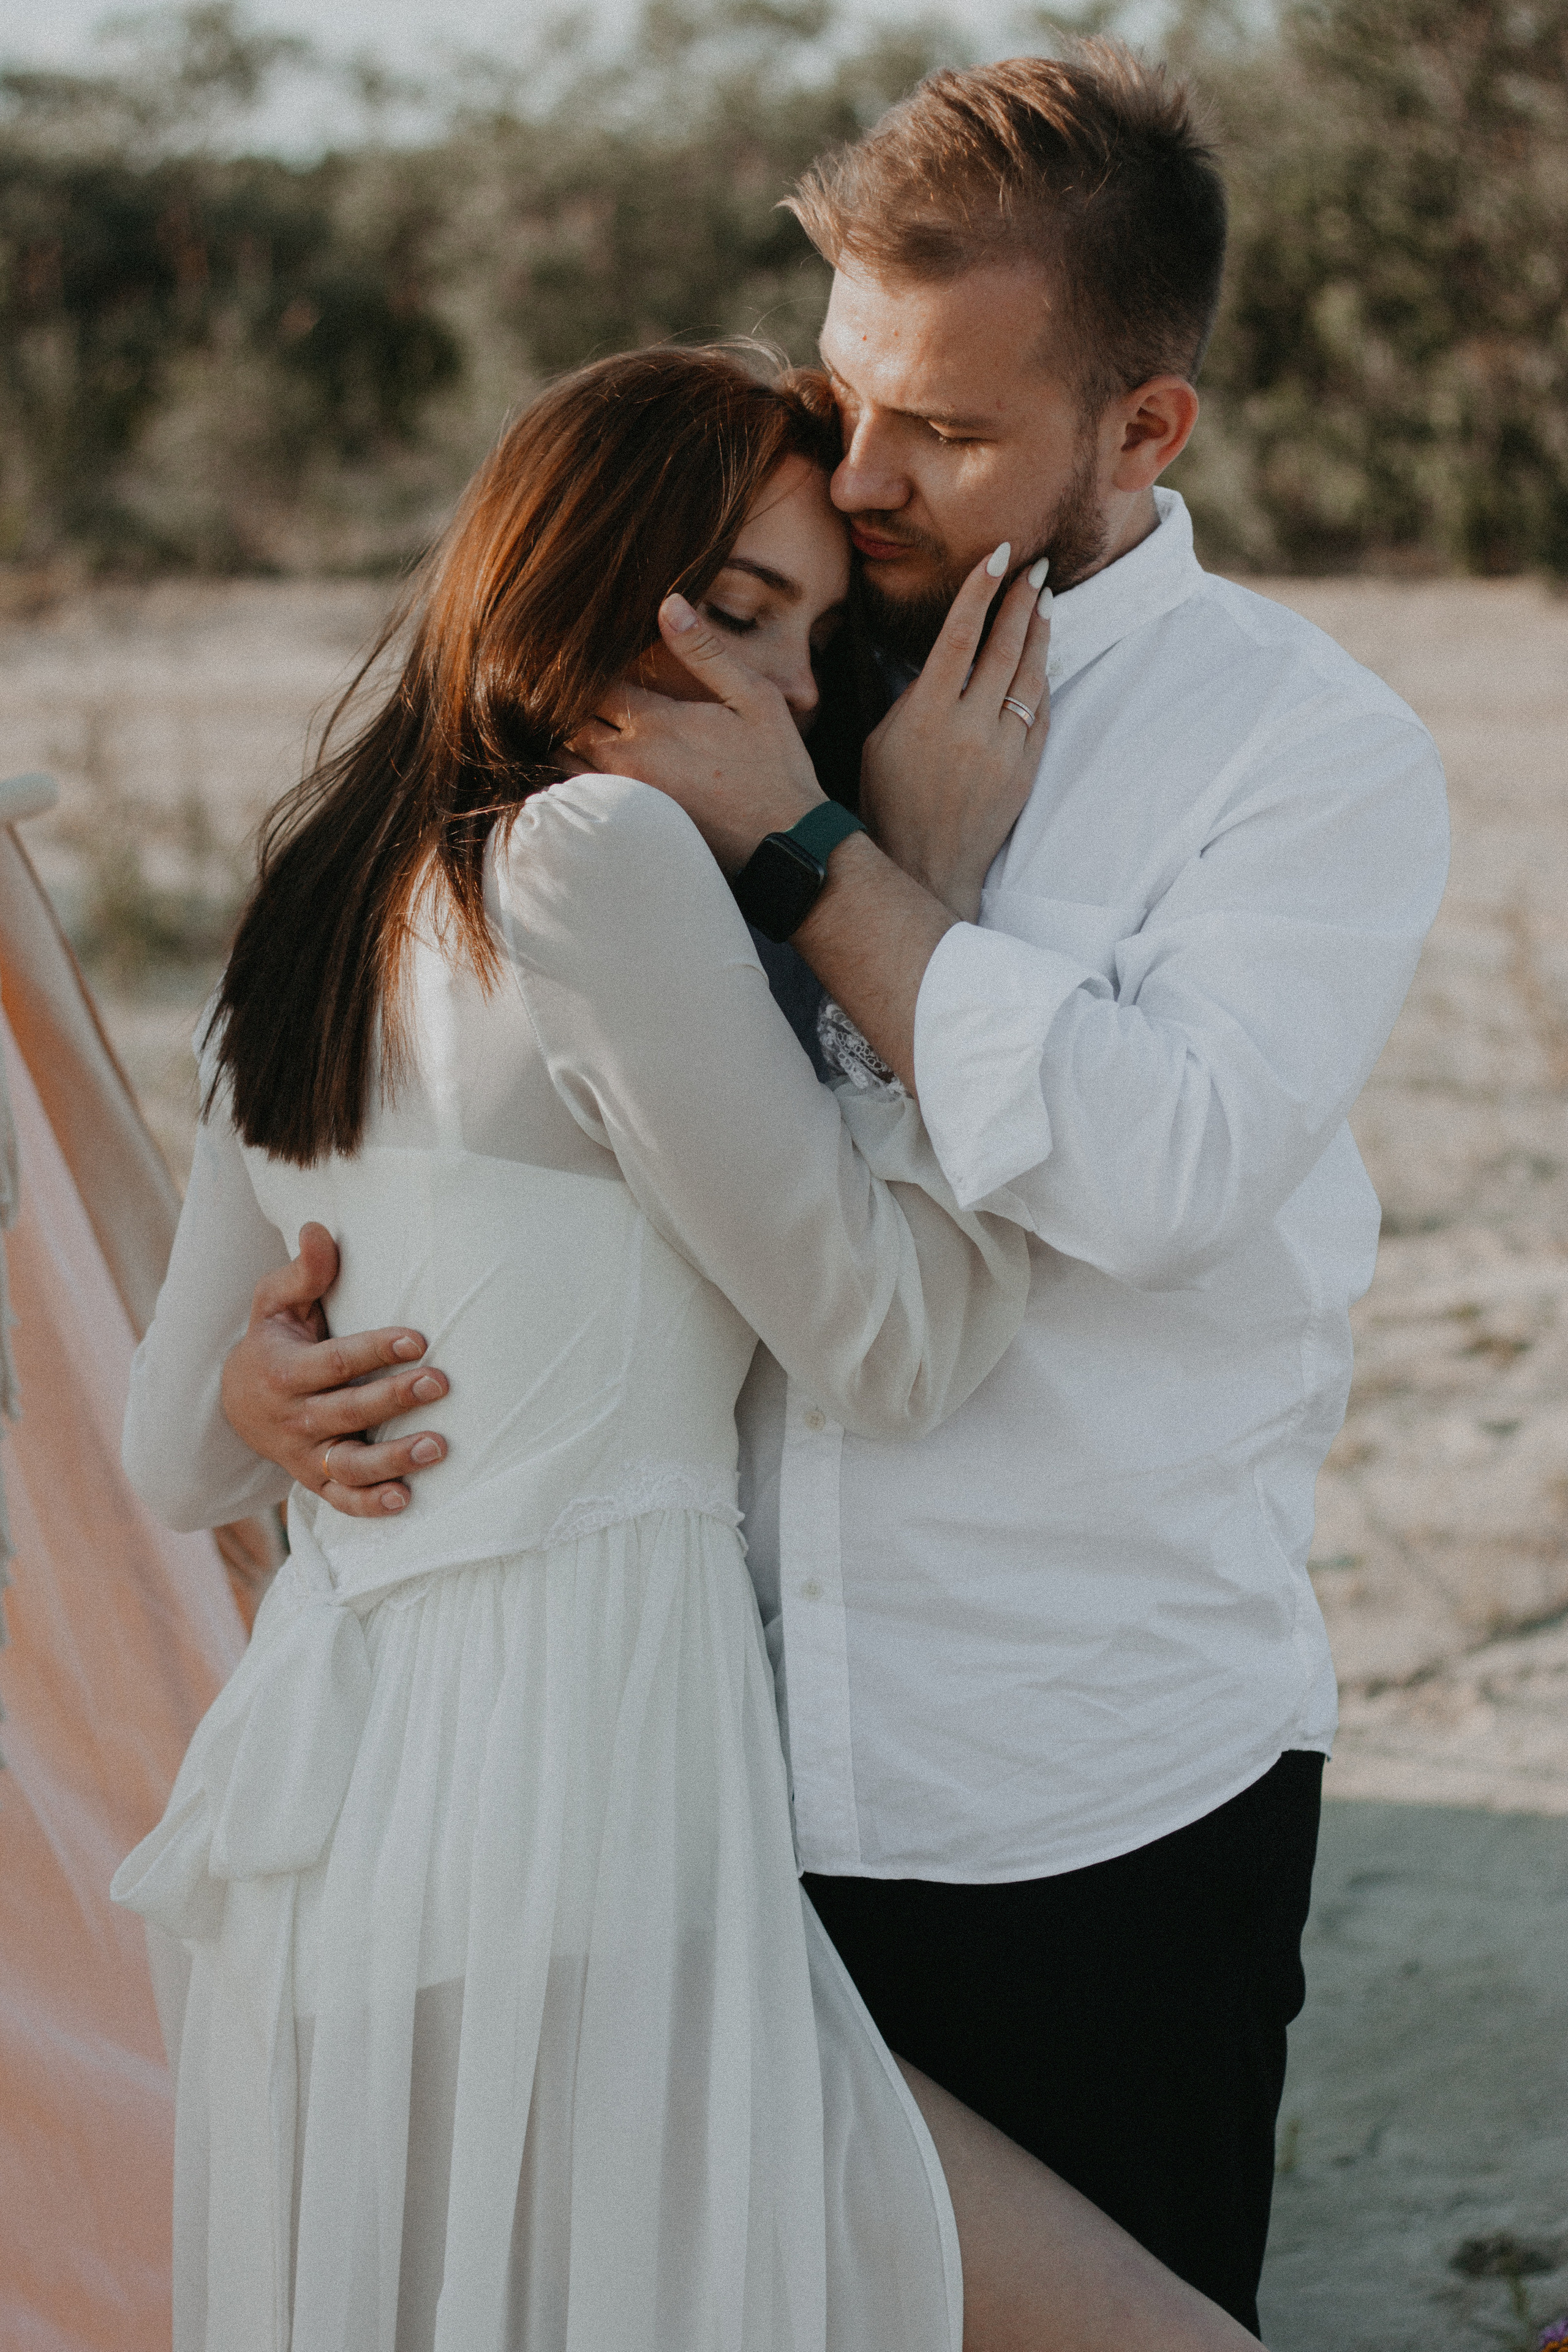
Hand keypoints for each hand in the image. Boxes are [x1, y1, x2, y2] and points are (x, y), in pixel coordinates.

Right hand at [220, 1222, 450, 1517]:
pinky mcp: (314, 1480)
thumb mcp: (275, 1302)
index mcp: (284, 1370)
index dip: (375, 1350)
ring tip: (437, 1446)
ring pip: (348, 1463)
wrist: (235, 1401)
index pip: (335, 1362)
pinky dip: (369, 1505)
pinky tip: (406, 1499)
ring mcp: (304, 1454)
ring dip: (392, 1459)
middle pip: (347, 1411)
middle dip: (394, 1398)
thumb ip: (302, 1271)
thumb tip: (319, 1229)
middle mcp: (293, 1417)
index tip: (418, 1339)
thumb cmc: (272, 1340)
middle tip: (440, 1383)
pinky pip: (340, 1499)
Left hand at [572, 595, 823, 870]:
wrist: (787, 843)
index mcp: (656, 723)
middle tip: (570, 682)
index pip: (591, 681)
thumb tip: (667, 602)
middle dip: (566, 698)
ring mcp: (625, 797)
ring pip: (566, 757)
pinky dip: (573, 770)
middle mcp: (629, 761)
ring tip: (574, 716)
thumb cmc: (775, 767)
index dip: (584, 662)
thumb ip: (704, 652)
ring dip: (566, 735)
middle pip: (569, 719)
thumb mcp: (753, 697)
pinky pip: (580, 792)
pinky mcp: (628, 825)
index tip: (586, 650)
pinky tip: (586, 757)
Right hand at [861, 549, 1051, 921]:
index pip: (959, 637)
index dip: (981, 591)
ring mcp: (1003, 750)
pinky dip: (1042, 682)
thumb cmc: (889, 805)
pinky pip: (1040, 715)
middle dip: (1022, 601)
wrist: (926, 870)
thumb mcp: (879, 745)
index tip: (999, 556)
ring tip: (1046, 601)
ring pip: (1031, 677)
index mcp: (927, 715)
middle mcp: (970, 727)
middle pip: (1005, 648)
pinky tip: (1044, 659)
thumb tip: (941, 666)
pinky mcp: (1025, 771)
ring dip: (1040, 634)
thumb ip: (912, 701)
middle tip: (1036, 567)